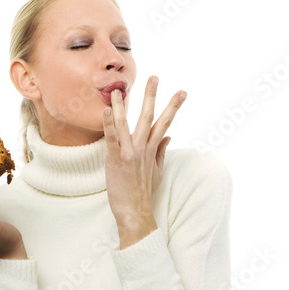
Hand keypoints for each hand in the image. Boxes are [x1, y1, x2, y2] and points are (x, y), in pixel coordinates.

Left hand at [101, 75, 185, 247]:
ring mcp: (130, 152)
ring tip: (119, 89)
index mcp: (152, 149)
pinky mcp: (117, 159)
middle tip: (154, 77)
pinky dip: (109, 123)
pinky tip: (106, 109)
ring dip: (123, 104)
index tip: (182, 91)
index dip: (173, 106)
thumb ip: (161, 151)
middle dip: (152, 96)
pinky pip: (112, 137)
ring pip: (127, 123)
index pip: (165, 123)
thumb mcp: (157, 171)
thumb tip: (168, 136)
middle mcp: (143, 148)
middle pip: (149, 117)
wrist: (135, 212)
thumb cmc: (143, 192)